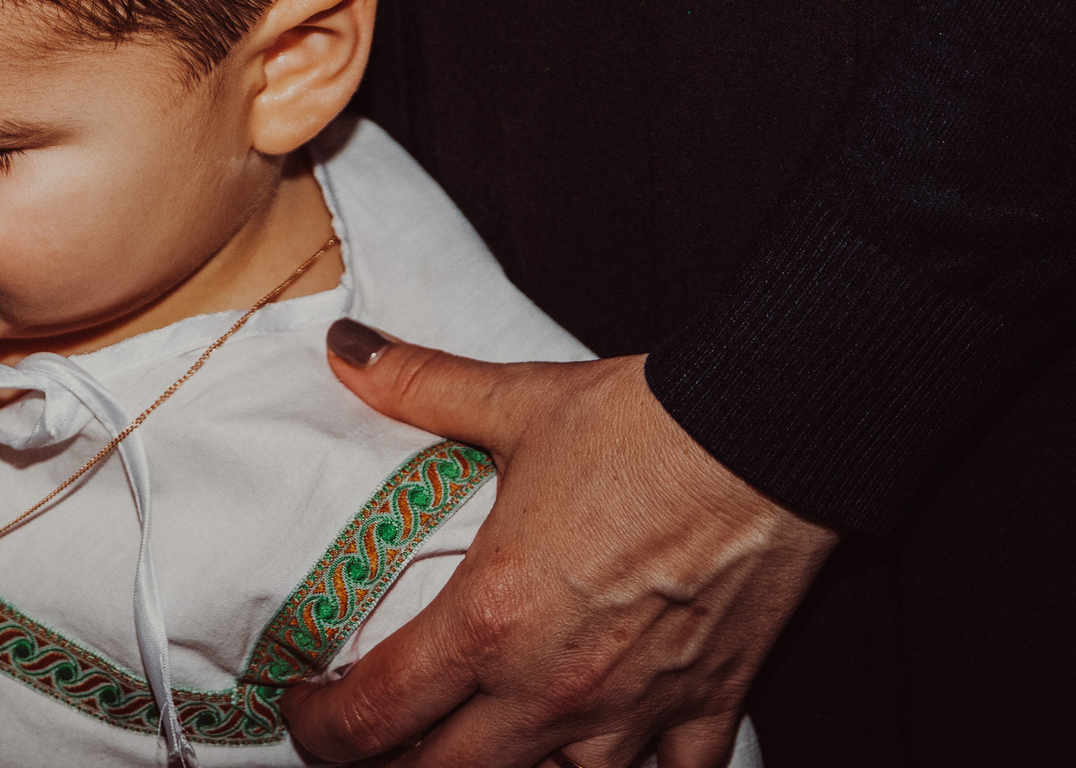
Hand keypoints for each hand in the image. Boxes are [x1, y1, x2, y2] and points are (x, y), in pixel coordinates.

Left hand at [290, 326, 837, 767]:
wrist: (770, 436)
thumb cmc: (644, 428)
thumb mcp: (515, 403)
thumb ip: (418, 384)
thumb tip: (347, 349)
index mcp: (491, 621)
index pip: (377, 715)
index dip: (323, 729)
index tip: (305, 715)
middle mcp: (553, 688)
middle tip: (367, 744)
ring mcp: (633, 712)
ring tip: (475, 750)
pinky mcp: (705, 708)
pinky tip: (609, 763)